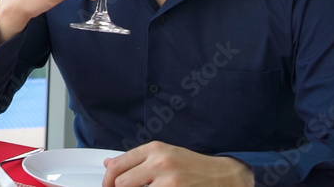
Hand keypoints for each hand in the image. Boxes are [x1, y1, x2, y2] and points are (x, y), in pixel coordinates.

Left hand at [102, 141, 253, 186]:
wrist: (225, 176)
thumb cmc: (194, 166)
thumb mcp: (164, 154)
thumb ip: (136, 160)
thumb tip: (109, 164)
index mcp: (154, 150)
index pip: (117, 165)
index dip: (107, 180)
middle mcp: (160, 163)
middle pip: (122, 183)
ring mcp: (169, 182)